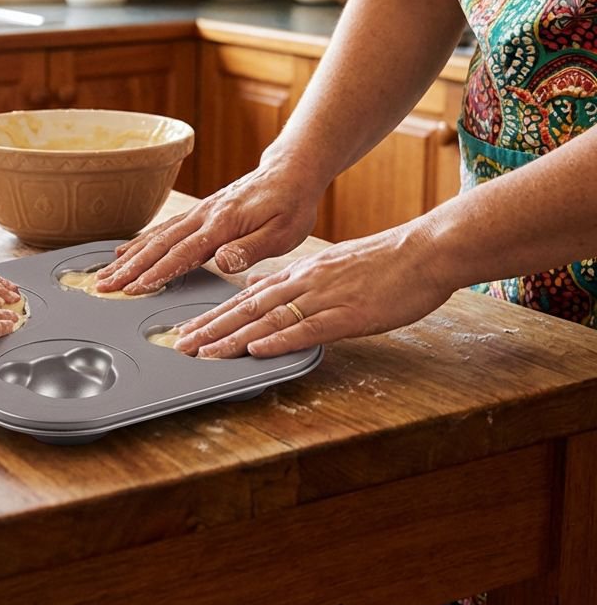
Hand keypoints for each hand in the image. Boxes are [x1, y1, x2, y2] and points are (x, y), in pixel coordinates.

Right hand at [95, 160, 320, 294]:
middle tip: (104, 285)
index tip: (134, 288)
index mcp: (222, 224)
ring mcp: (199, 212)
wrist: (291, 171)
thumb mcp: (283, 232)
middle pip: (159, 245)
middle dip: (129, 267)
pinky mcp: (200, 212)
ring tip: (105, 273)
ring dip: (128, 257)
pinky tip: (125, 251)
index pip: (184, 253)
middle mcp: (204, 216)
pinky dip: (140, 240)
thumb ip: (250, 248)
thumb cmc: (291, 204)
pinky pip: (164, 228)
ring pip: (156, 236)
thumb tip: (222, 262)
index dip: (158, 272)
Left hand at [172, 226, 453, 357]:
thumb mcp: (331, 267)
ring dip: (233, 338)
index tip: (189, 329)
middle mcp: (304, 282)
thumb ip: (295, 281)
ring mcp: (324, 298)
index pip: (247, 297)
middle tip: (180, 344)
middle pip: (247, 308)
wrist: (423, 252)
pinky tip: (256, 350)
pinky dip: (279, 340)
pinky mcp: (347, 315)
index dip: (215, 315)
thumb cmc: (384, 264)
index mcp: (300, 273)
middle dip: (211, 328)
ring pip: (269, 319)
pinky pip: (307, 328)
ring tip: (204, 352)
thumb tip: (260, 290)